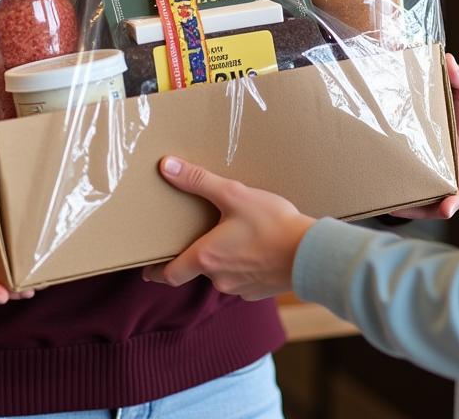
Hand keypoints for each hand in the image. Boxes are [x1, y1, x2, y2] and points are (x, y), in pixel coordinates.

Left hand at [141, 156, 314, 299]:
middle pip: (196, 270)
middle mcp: (218, 279)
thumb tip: (166, 166)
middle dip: (195, 255)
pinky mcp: (259, 292)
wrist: (311, 254)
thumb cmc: (271, 224)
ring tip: (231, 238)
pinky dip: (243, 267)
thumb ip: (198, 181)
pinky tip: (254, 249)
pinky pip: (242, 280)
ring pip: (221, 275)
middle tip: (196, 237)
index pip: (169, 274)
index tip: (148, 268)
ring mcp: (240, 288)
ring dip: (221, 260)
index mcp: (206, 258)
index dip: (156, 271)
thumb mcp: (233, 195)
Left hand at [390, 52, 458, 219]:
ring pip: (415, 192)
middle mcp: (443, 165)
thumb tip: (451, 64)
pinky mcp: (408, 157)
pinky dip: (391, 184)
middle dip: (418, 208)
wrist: (436, 87)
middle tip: (395, 208)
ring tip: (381, 202)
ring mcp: (425, 164)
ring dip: (401, 202)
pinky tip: (375, 183)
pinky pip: (400, 176)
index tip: (444, 209)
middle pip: (433, 198)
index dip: (453, 199)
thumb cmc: (458, 91)